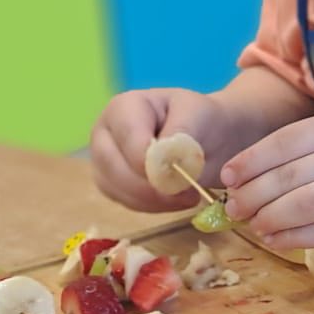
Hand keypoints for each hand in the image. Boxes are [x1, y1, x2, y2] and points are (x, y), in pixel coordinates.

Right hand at [90, 88, 232, 212]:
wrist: (208, 135)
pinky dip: (152, 206)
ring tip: (188, 196)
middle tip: (187, 194)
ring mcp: (105, 159)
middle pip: (112, 166)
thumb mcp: (199, 115)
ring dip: (153, 200)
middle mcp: (105, 131)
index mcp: (124, 107)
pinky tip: (176, 200)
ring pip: (115, 188)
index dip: (150, 161)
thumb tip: (164, 155)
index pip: (127, 138)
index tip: (180, 175)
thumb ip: (181, 132)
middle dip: (150, 187)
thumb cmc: (200, 118)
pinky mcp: (112, 182)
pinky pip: (124, 201)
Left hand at [221, 112, 313, 252]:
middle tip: (234, 209)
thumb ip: (310, 156)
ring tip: (254, 226)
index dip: (252, 160)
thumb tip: (246, 179)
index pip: (288, 140)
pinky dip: (292, 238)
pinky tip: (276, 240)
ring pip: (304, 205)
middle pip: (292, 175)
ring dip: (270, 218)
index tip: (228, 176)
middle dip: (254, 194)